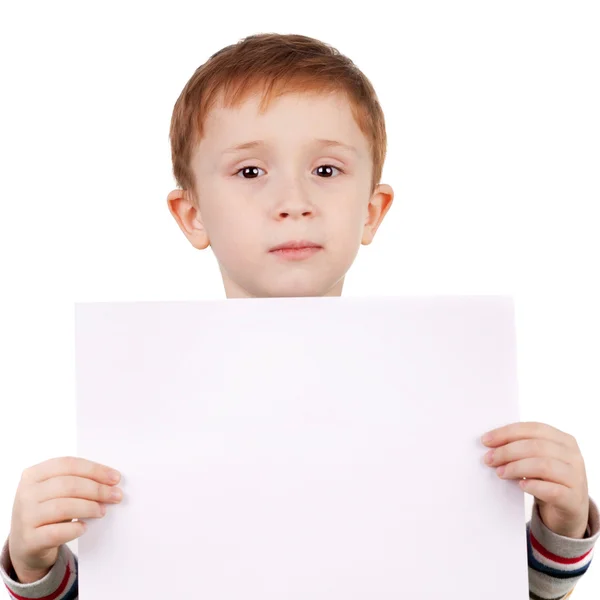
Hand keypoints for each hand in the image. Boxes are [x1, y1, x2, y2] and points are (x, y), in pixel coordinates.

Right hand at [8, 457, 122, 582]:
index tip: (115, 478)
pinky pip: (56, 532)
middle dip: (97, 489)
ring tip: (102, 511)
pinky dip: (74, 529)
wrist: (26, 544)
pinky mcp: (28, 540)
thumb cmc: (49, 510)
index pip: (68, 464)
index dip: (94, 470)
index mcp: (34, 474)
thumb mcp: (55, 491)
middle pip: (68, 485)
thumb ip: (77, 481)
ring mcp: (25, 517)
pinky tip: (84, 527)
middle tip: (115, 495)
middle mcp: (25, 493)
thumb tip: (110, 482)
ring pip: (63, 507)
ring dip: (89, 507)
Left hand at [482, 422, 589, 538]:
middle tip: (489, 459)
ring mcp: (576, 478)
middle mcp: (573, 456)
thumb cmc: (547, 479)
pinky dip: (533, 486)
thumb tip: (491, 445)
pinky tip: (520, 485)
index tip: (486, 440)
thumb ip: (522, 449)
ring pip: (544, 466)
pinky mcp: (574, 499)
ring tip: (500, 473)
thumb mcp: (537, 459)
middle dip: (508, 451)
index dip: (507, 433)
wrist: (569, 510)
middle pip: (537, 446)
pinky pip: (553, 490)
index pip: (534, 429)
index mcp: (563, 440)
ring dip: (516, 467)